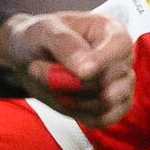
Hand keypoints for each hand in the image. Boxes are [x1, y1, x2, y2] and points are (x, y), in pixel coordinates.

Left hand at [0, 5, 133, 125]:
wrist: (28, 57)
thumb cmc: (38, 36)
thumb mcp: (44, 31)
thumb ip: (65, 45)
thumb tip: (85, 70)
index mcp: (111, 31)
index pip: (121, 47)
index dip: (102, 61)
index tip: (82, 73)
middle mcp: (122, 58)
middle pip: (109, 81)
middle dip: (68, 82)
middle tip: (35, 68)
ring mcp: (121, 85)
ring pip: (105, 103)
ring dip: (70, 98)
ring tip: (48, 82)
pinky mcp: (112, 107)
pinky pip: (103, 119)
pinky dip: (78, 113)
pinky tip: (62, 98)